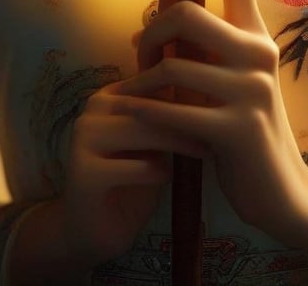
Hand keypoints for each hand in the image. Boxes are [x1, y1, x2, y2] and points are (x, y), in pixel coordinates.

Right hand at [50, 0, 204, 272]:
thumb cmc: (135, 179)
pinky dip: (157, 172)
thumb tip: (220, 78)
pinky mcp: (83, 172)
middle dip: (190, 113)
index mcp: (113, 93)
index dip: (191, 87)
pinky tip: (169, 177)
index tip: (224, 97)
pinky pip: (134, 166)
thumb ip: (175, 112)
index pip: (157, 78)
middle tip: (223, 123)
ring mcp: (84, 138)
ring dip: (179, 141)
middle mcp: (94, 107)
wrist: (94, 230)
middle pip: (153, 100)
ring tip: (205, 150)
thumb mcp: (157, 141)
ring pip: (144, 130)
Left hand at [117, 0, 307, 252]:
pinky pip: (171, 109)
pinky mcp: (236, 128)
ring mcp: (251, 89)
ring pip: (171, 65)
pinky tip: (136, 120)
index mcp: (253, 31)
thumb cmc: (239, 125)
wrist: (279, 192)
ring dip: (139, 83)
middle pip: (186, 12)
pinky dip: (144, 114)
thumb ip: (194, 31)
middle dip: (149, 30)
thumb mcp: (217, 73)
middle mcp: (258, 50)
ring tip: (135, 97)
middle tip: (138, 55)